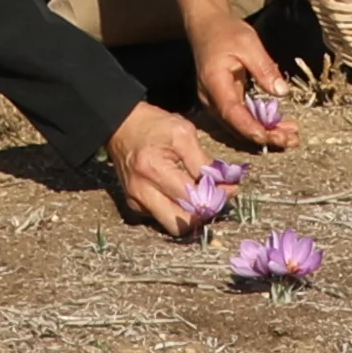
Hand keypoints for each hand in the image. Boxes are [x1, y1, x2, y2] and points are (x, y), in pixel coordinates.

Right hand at [101, 103, 232, 233]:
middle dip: (205, 212)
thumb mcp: (183, 133)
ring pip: (173, 227)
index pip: (194, 197)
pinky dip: (177, 211)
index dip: (218, 196)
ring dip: (192, 216)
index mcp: (154, 170)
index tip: (231, 187)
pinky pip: (162, 219)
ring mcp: (136, 201)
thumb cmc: (154, 125)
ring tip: (202, 198)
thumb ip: (204, 161)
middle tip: (217, 197)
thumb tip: (226, 183)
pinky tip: (184, 195)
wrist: (120, 126)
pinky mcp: (134, 205)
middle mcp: (142, 191)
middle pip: (183, 222)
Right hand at [184, 7, 296, 151]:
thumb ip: (264, 68)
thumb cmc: (226, 32)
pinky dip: (259, 125)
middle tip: (291, 140)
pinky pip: (241, 119)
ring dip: (264, 133)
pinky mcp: (223, 102)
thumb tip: (282, 93)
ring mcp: (215, 102)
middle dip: (264, 136)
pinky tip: (278, 128)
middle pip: (236, 125)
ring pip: (239, 126)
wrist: (206, 27)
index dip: (250, 127)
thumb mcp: (249, 43)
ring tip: (290, 138)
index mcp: (214, 82)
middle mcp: (210, 98)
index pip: (231, 112)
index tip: (270, 137)